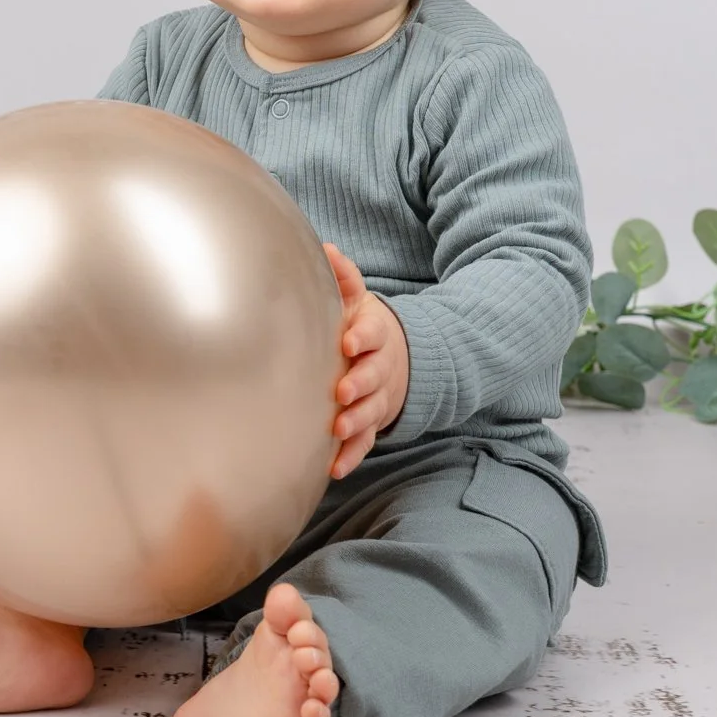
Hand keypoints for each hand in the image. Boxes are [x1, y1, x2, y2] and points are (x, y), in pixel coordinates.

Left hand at [323, 243, 409, 480]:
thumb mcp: (354, 300)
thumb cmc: (357, 326)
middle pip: (374, 375)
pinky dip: (351, 455)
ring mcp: (377, 397)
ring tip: (338, 429)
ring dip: (356, 421)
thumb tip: (325, 248)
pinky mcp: (370, 422)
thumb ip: (343, 278)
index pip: (371, 333)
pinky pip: (364, 441)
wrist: (391, 358)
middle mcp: (378, 367)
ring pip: (371, 411)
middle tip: (342, 392)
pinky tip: (334, 468)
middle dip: (360, 384)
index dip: (362, 338)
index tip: (348, 342)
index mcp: (373, 334)